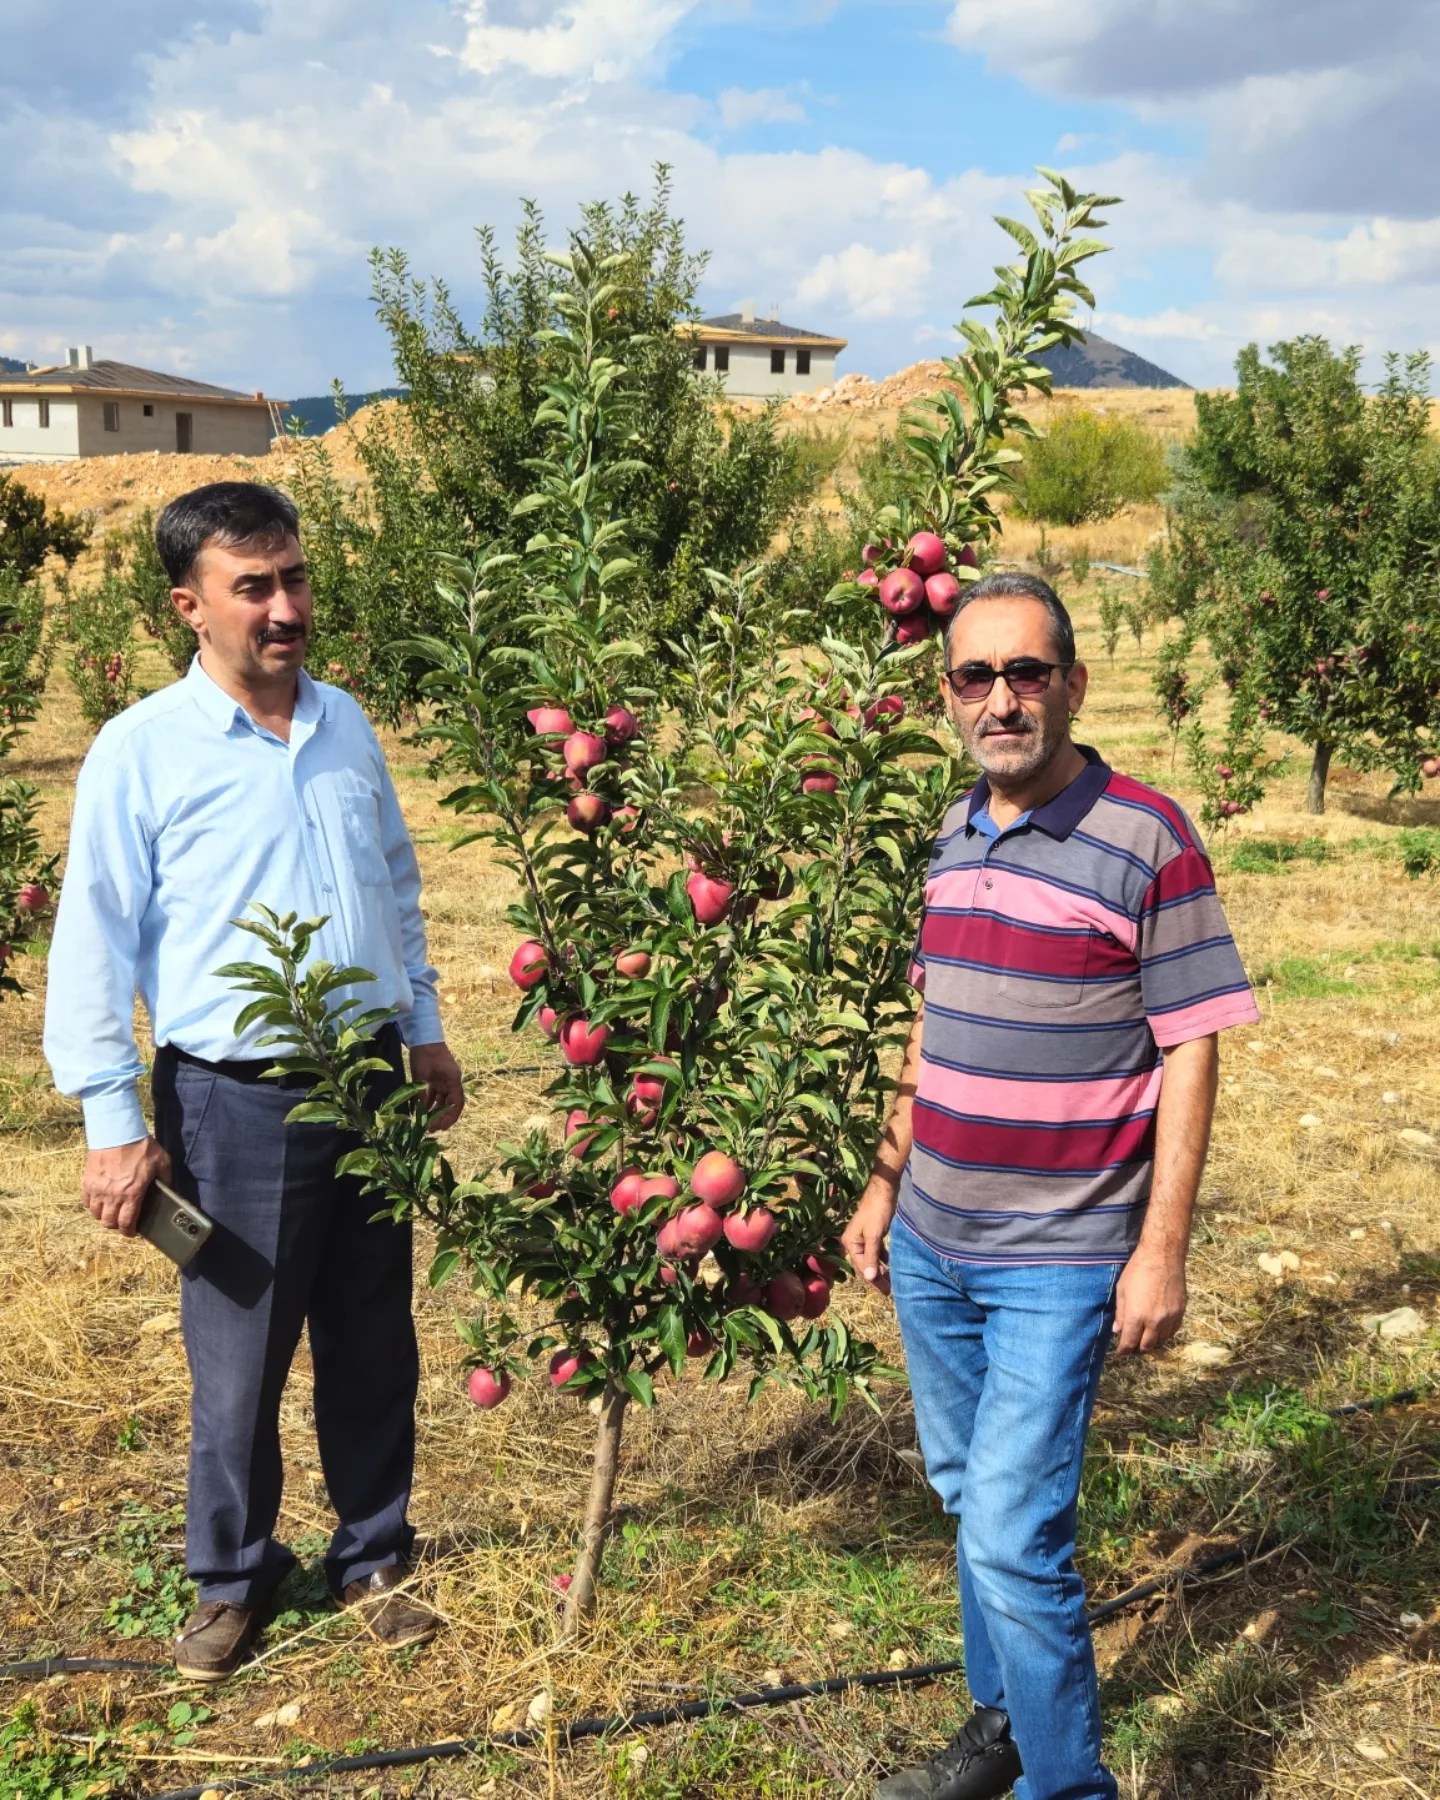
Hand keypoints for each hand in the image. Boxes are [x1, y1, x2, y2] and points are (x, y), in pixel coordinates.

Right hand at [83, 1137, 171, 1236]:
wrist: (117, 1131)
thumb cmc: (141, 1147)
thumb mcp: (162, 1162)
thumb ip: (166, 1179)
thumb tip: (168, 1189)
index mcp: (132, 1194)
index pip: (126, 1223)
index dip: (129, 1232)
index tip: (133, 1233)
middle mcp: (112, 1196)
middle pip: (109, 1222)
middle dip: (116, 1226)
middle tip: (122, 1222)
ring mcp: (97, 1189)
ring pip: (96, 1214)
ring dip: (103, 1217)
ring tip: (111, 1213)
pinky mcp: (87, 1181)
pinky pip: (86, 1201)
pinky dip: (92, 1206)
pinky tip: (99, 1202)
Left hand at [409, 1041, 464, 1129]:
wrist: (423, 1037)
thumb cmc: (425, 1054)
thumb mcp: (421, 1075)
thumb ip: (422, 1094)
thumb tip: (419, 1114)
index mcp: (453, 1080)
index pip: (457, 1103)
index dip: (451, 1117)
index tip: (442, 1127)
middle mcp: (451, 1081)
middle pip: (450, 1103)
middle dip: (442, 1117)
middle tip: (431, 1129)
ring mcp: (444, 1079)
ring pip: (443, 1100)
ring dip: (436, 1111)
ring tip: (426, 1123)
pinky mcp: (437, 1078)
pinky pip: (435, 1093)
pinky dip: (430, 1102)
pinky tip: (422, 1110)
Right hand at [841, 1180, 897, 1294]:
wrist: (884, 1190)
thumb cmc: (877, 1211)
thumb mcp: (874, 1235)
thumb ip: (871, 1257)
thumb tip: (869, 1277)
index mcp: (850, 1242)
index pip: (861, 1267)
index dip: (873, 1280)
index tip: (886, 1292)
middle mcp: (854, 1242)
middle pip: (865, 1264)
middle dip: (877, 1277)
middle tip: (889, 1291)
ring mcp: (863, 1238)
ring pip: (872, 1258)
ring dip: (881, 1269)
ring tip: (891, 1282)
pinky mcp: (873, 1234)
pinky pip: (877, 1251)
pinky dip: (883, 1259)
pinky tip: (891, 1266)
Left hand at [1113, 1245, 1186, 1354]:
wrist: (1163, 1256)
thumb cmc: (1138, 1270)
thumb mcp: (1122, 1290)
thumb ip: (1120, 1313)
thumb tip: (1118, 1331)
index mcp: (1137, 1316)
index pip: (1130, 1342)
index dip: (1124, 1350)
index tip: (1121, 1351)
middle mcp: (1155, 1321)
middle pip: (1146, 1346)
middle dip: (1137, 1349)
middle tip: (1132, 1346)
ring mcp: (1170, 1317)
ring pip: (1161, 1341)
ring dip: (1152, 1343)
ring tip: (1144, 1340)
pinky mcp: (1180, 1312)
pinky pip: (1173, 1332)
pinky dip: (1164, 1335)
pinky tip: (1158, 1331)